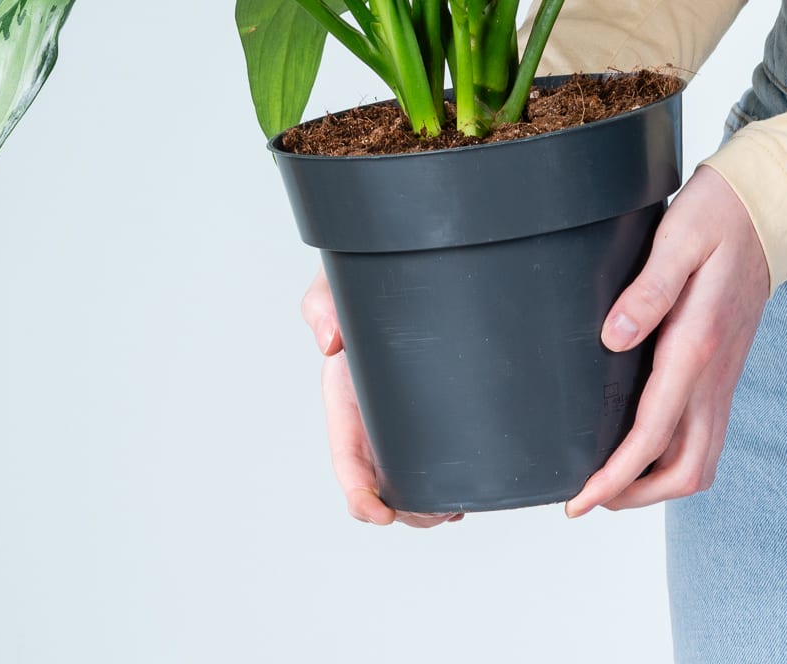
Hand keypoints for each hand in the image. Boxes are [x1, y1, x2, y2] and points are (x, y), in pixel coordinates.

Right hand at [301, 266, 463, 526]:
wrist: (394, 272)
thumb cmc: (356, 288)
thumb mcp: (334, 290)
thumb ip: (321, 305)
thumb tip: (329, 341)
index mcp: (346, 402)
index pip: (347, 462)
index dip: (359, 497)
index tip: (380, 514)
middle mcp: (374, 420)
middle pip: (384, 488)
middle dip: (408, 512)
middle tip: (442, 510)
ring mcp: (402, 422)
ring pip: (412, 482)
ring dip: (430, 505)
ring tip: (456, 505)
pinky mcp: (433, 413)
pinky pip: (435, 458)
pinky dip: (447, 484)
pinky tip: (465, 491)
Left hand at [564, 162, 770, 515]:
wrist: (767, 210)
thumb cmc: (718, 217)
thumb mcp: (678, 238)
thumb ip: (648, 290)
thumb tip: (612, 337)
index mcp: (696, 345)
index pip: (652, 435)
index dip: (614, 476)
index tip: (580, 498)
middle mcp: (714, 373)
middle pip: (686, 470)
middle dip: (637, 495)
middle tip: (589, 495)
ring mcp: (724, 376)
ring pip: (701, 459)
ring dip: (658, 482)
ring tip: (611, 478)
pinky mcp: (724, 370)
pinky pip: (705, 433)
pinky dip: (674, 455)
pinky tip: (644, 442)